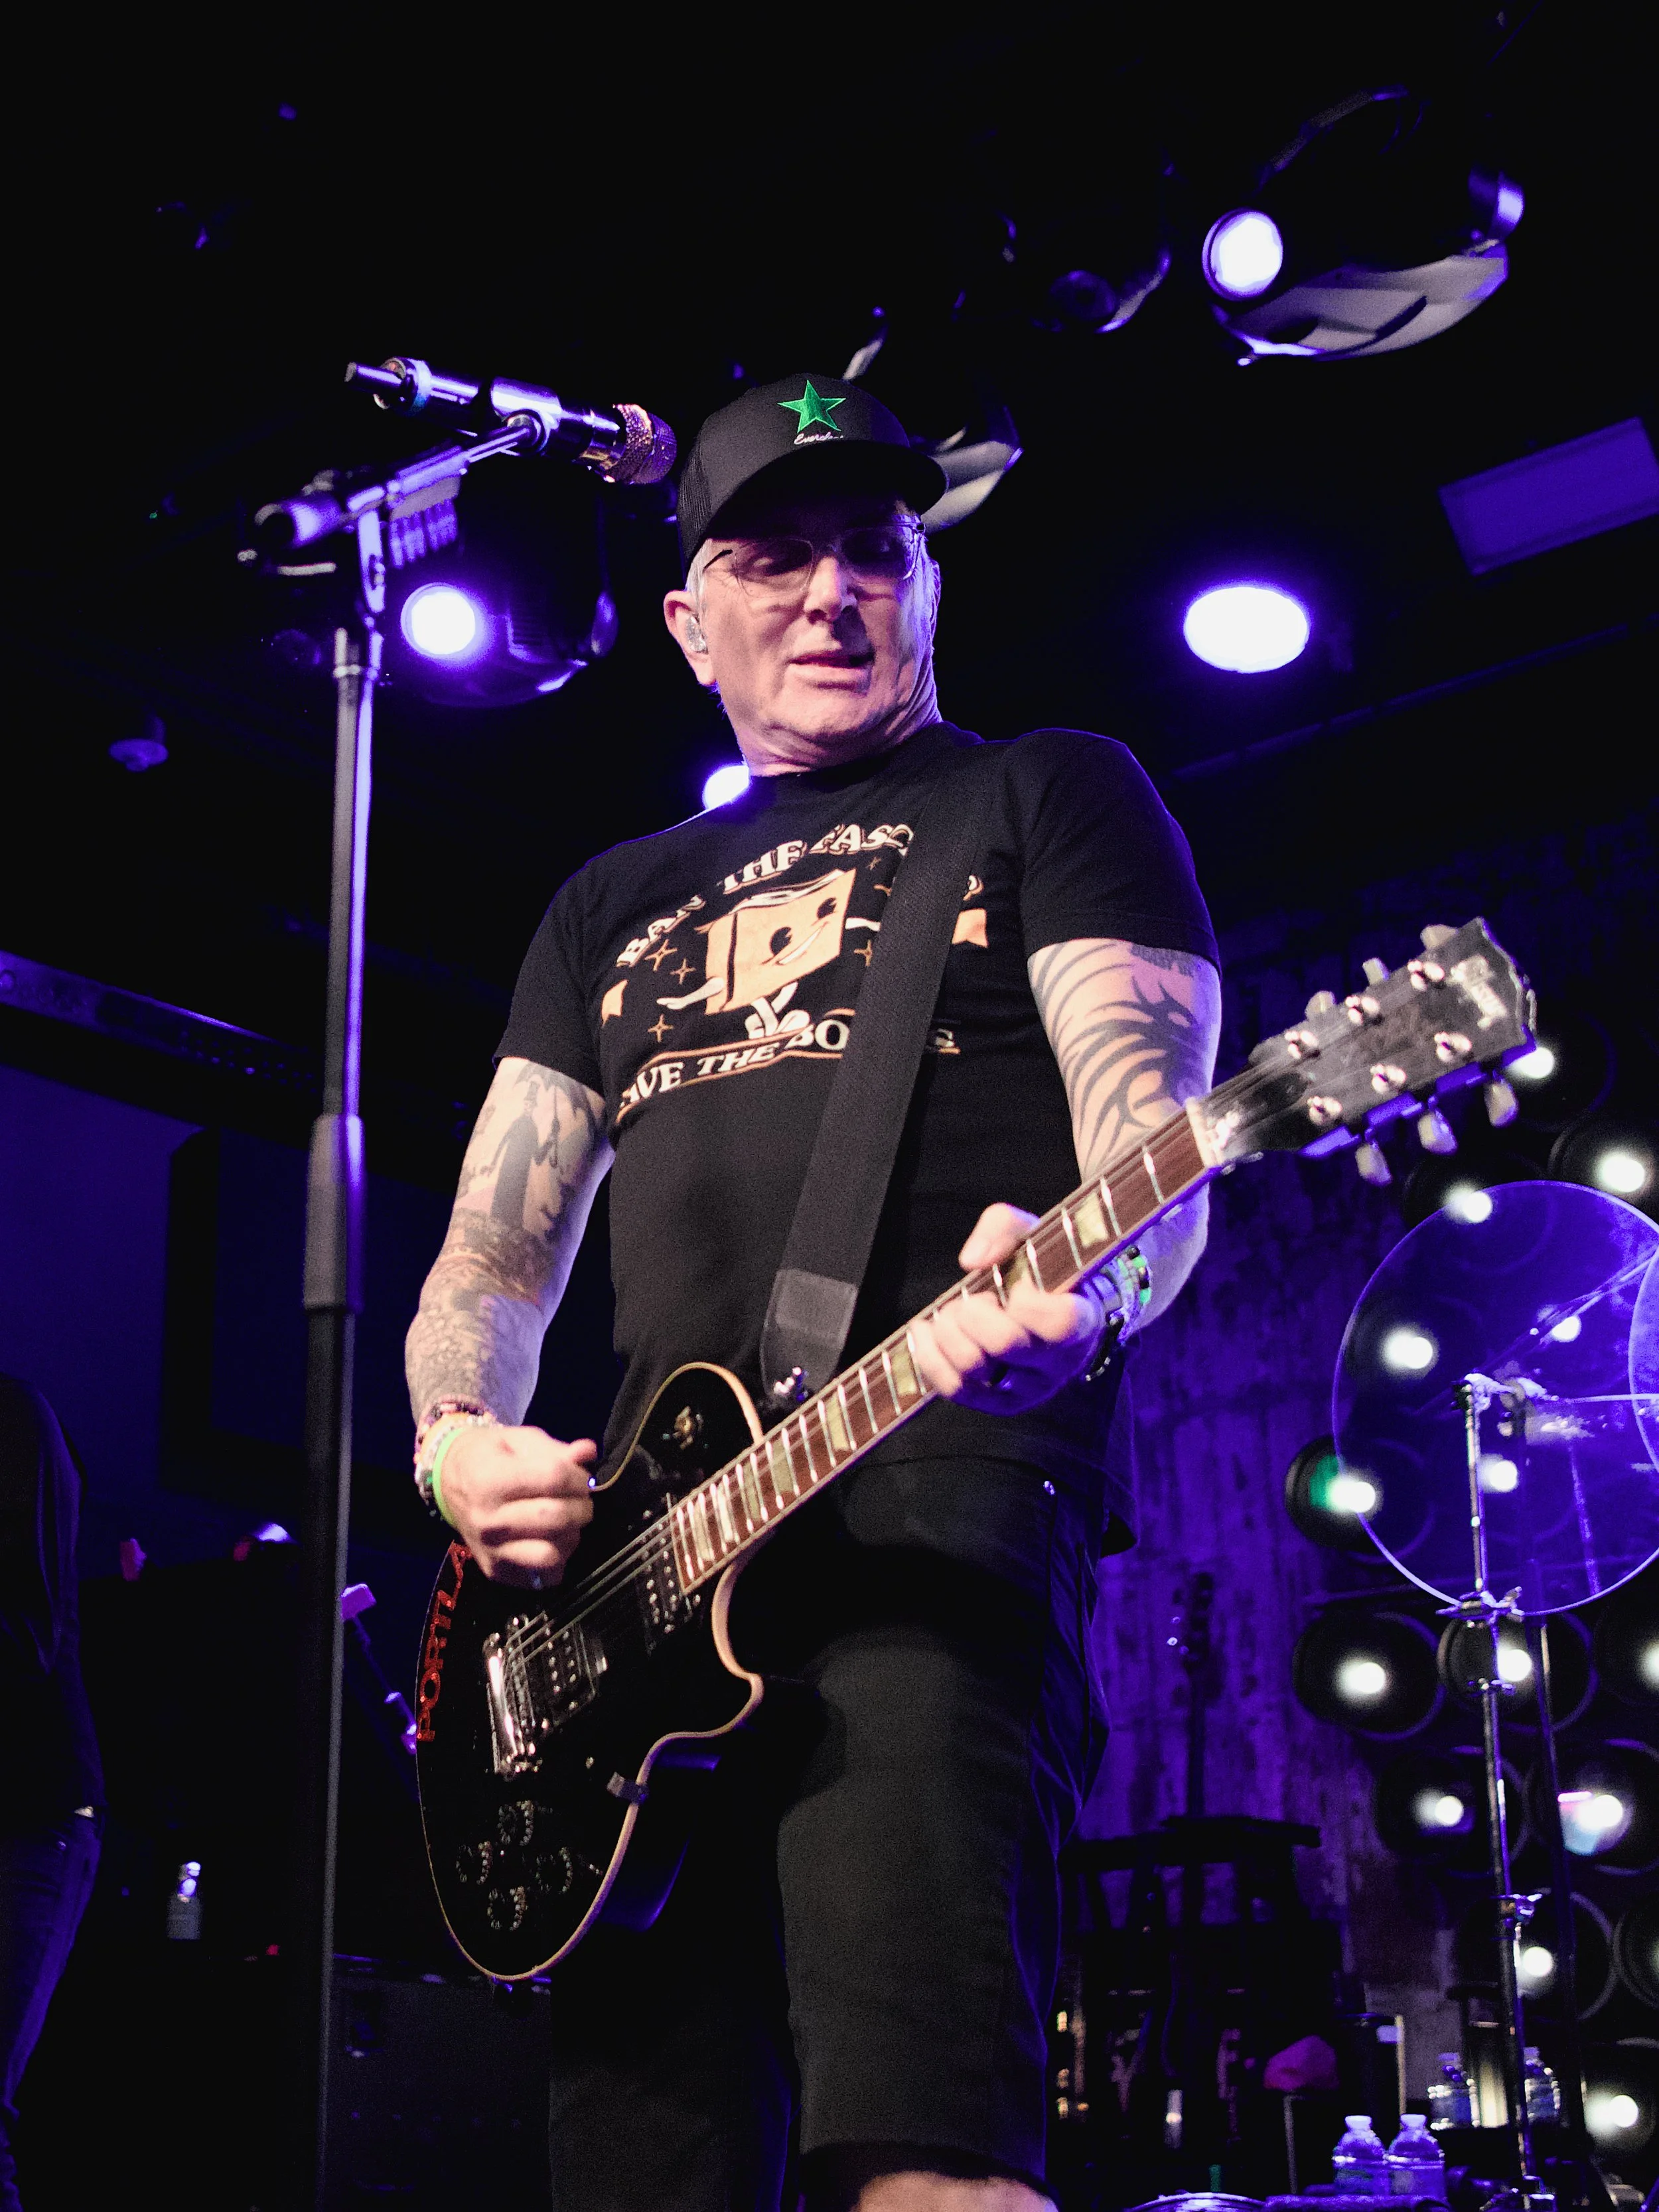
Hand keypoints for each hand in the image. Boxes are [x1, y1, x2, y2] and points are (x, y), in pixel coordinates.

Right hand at [436, 1423, 596, 1587]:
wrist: (449, 1484)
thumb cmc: (489, 1457)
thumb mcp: (518, 1440)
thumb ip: (555, 1449)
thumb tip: (588, 1452)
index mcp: (491, 1480)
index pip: (554, 1478)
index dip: (578, 1476)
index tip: (580, 1476)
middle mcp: (488, 1520)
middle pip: (556, 1518)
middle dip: (582, 1505)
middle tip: (580, 1498)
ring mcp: (491, 1551)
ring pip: (552, 1554)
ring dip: (571, 1535)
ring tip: (566, 1520)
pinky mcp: (496, 1572)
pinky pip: (544, 1576)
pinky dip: (557, 1560)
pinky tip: (552, 1540)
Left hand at [907, 1203, 1109, 1414]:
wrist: (1048, 1310)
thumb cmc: (1042, 1270)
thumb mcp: (1032, 1233)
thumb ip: (1004, 1227)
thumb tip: (973, 1260)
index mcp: (1081, 1322)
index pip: (1059, 1323)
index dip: (1027, 1302)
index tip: (1018, 1286)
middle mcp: (1058, 1364)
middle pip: (1004, 1343)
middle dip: (973, 1311)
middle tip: (974, 1298)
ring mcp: (1027, 1389)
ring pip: (973, 1368)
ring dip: (948, 1330)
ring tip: (953, 1312)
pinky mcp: (997, 1403)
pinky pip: (954, 1389)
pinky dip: (929, 1356)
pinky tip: (925, 1330)